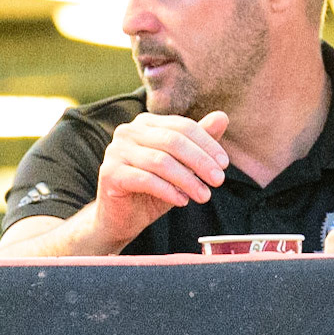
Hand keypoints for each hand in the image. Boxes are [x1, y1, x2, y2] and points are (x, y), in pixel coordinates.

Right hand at [94, 110, 229, 248]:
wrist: (121, 217)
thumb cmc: (152, 189)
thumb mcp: (181, 165)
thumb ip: (198, 142)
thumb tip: (222, 117)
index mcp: (146, 123)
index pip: (183, 126)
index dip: (207, 144)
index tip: (224, 165)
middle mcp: (128, 132)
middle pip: (173, 141)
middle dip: (200, 161)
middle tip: (219, 181)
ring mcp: (116, 151)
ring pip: (161, 161)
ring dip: (187, 180)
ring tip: (204, 196)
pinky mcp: (110, 173)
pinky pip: (146, 180)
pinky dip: (168, 191)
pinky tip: (182, 201)